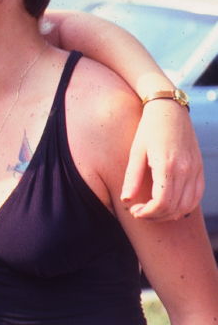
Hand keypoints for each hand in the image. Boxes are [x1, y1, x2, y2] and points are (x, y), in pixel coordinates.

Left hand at [121, 100, 203, 219]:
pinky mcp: (199, 168)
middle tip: (139, 212)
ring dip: (169, 214)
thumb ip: (131, 177)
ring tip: (152, 210)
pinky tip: (169, 206)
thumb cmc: (149, 129)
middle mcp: (185, 169)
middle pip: (173, 207)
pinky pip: (196, 196)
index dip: (148, 212)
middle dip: (155, 216)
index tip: (134, 211)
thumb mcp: (136, 151)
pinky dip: (184, 207)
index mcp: (167, 164)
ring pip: (186, 205)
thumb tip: (126, 200)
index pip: (162, 202)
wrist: (169, 109)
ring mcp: (195, 169)